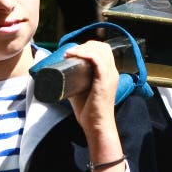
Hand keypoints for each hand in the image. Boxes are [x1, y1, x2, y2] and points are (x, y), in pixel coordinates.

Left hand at [65, 40, 125, 171]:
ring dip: (83, 48)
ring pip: (100, 50)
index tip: (73, 52)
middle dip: (85, 45)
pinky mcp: (104, 81)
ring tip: (69, 53)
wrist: (96, 126)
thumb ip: (74, 82)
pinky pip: (97, 60)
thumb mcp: (81, 91)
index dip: (88, 46)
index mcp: (109, 73)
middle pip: (102, 47)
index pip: (103, 50)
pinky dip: (85, 53)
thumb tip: (59, 75)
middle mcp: (112, 72)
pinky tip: (74, 54)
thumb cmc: (89, 112)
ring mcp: (109, 75)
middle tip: (70, 52)